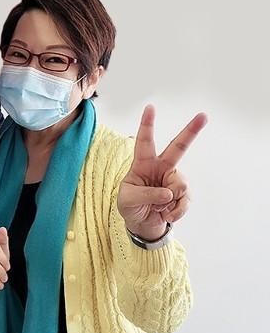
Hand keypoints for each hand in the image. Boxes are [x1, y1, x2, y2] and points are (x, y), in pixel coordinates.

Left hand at [117, 105, 207, 240]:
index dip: (147, 125)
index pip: (144, 141)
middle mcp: (160, 167)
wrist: (141, 224)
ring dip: (168, 201)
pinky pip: (185, 200)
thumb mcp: (127, 200)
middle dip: (191, 131)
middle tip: (204, 115)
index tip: (150, 107)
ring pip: (180, 184)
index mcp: (142, 163)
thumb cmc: (129, 206)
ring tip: (156, 208)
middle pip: (178, 147)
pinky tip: (165, 215)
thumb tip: (169, 194)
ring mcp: (173, 180)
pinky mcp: (183, 195)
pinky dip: (175, 212)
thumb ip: (145, 195)